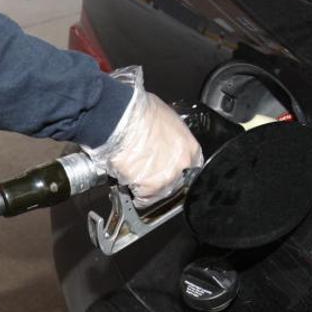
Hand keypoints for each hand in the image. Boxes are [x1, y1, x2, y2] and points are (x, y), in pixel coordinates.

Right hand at [83, 67, 201, 207]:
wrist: (121, 119)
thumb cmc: (138, 112)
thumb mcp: (164, 118)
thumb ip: (168, 135)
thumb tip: (160, 139)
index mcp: (189, 148)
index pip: (190, 166)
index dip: (175, 167)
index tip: (166, 167)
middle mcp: (181, 165)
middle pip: (174, 182)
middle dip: (160, 178)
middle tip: (145, 169)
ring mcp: (165, 179)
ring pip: (157, 192)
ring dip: (145, 186)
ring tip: (131, 172)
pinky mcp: (147, 188)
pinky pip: (141, 199)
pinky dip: (132, 193)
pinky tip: (126, 180)